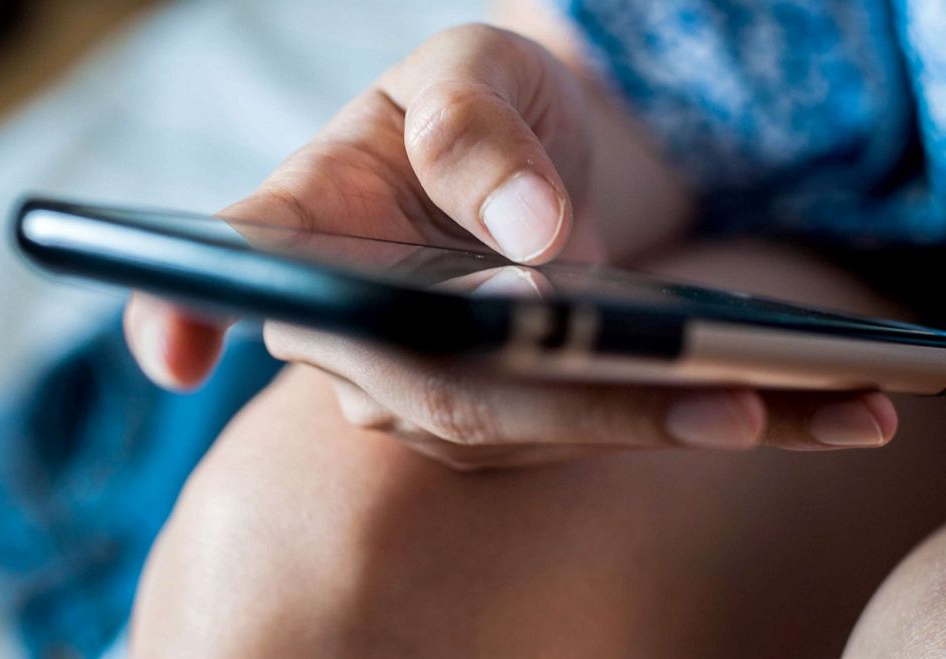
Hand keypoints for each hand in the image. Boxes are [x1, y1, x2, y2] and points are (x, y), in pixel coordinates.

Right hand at [124, 24, 897, 468]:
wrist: (535, 156)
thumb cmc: (485, 103)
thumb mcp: (474, 73)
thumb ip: (478, 133)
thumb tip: (527, 236)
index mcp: (313, 225)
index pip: (236, 269)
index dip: (184, 313)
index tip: (172, 350)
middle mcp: (356, 329)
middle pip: (435, 387)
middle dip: (571, 401)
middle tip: (719, 398)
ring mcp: (427, 384)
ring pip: (524, 432)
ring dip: (660, 424)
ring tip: (798, 405)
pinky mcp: (505, 413)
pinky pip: (584, 433)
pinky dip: (691, 421)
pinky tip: (809, 414)